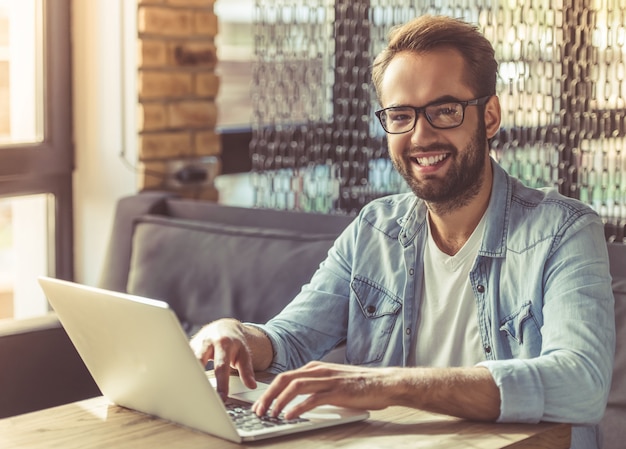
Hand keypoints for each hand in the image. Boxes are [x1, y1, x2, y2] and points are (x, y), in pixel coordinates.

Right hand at [189, 319, 256, 398]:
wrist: (224, 327)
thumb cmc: (234, 343)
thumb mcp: (244, 354)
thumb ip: (247, 370)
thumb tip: (252, 385)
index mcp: (223, 343)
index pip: (221, 366)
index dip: (221, 383)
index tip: (221, 398)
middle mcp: (208, 342)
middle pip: (199, 361)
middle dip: (197, 378)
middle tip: (199, 397)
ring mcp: (196, 344)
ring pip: (187, 360)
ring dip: (186, 375)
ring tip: (186, 392)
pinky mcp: (188, 347)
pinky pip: (183, 360)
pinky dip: (182, 371)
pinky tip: (181, 383)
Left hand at [252, 361, 393, 419]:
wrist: (383, 383)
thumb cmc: (359, 385)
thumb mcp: (332, 381)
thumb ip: (316, 386)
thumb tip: (296, 400)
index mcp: (315, 368)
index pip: (285, 377)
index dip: (269, 391)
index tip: (259, 404)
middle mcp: (318, 371)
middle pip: (284, 379)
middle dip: (268, 396)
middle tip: (258, 411)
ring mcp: (328, 380)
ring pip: (295, 387)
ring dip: (279, 401)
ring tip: (271, 415)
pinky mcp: (337, 391)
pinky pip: (312, 398)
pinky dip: (298, 407)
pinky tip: (290, 416)